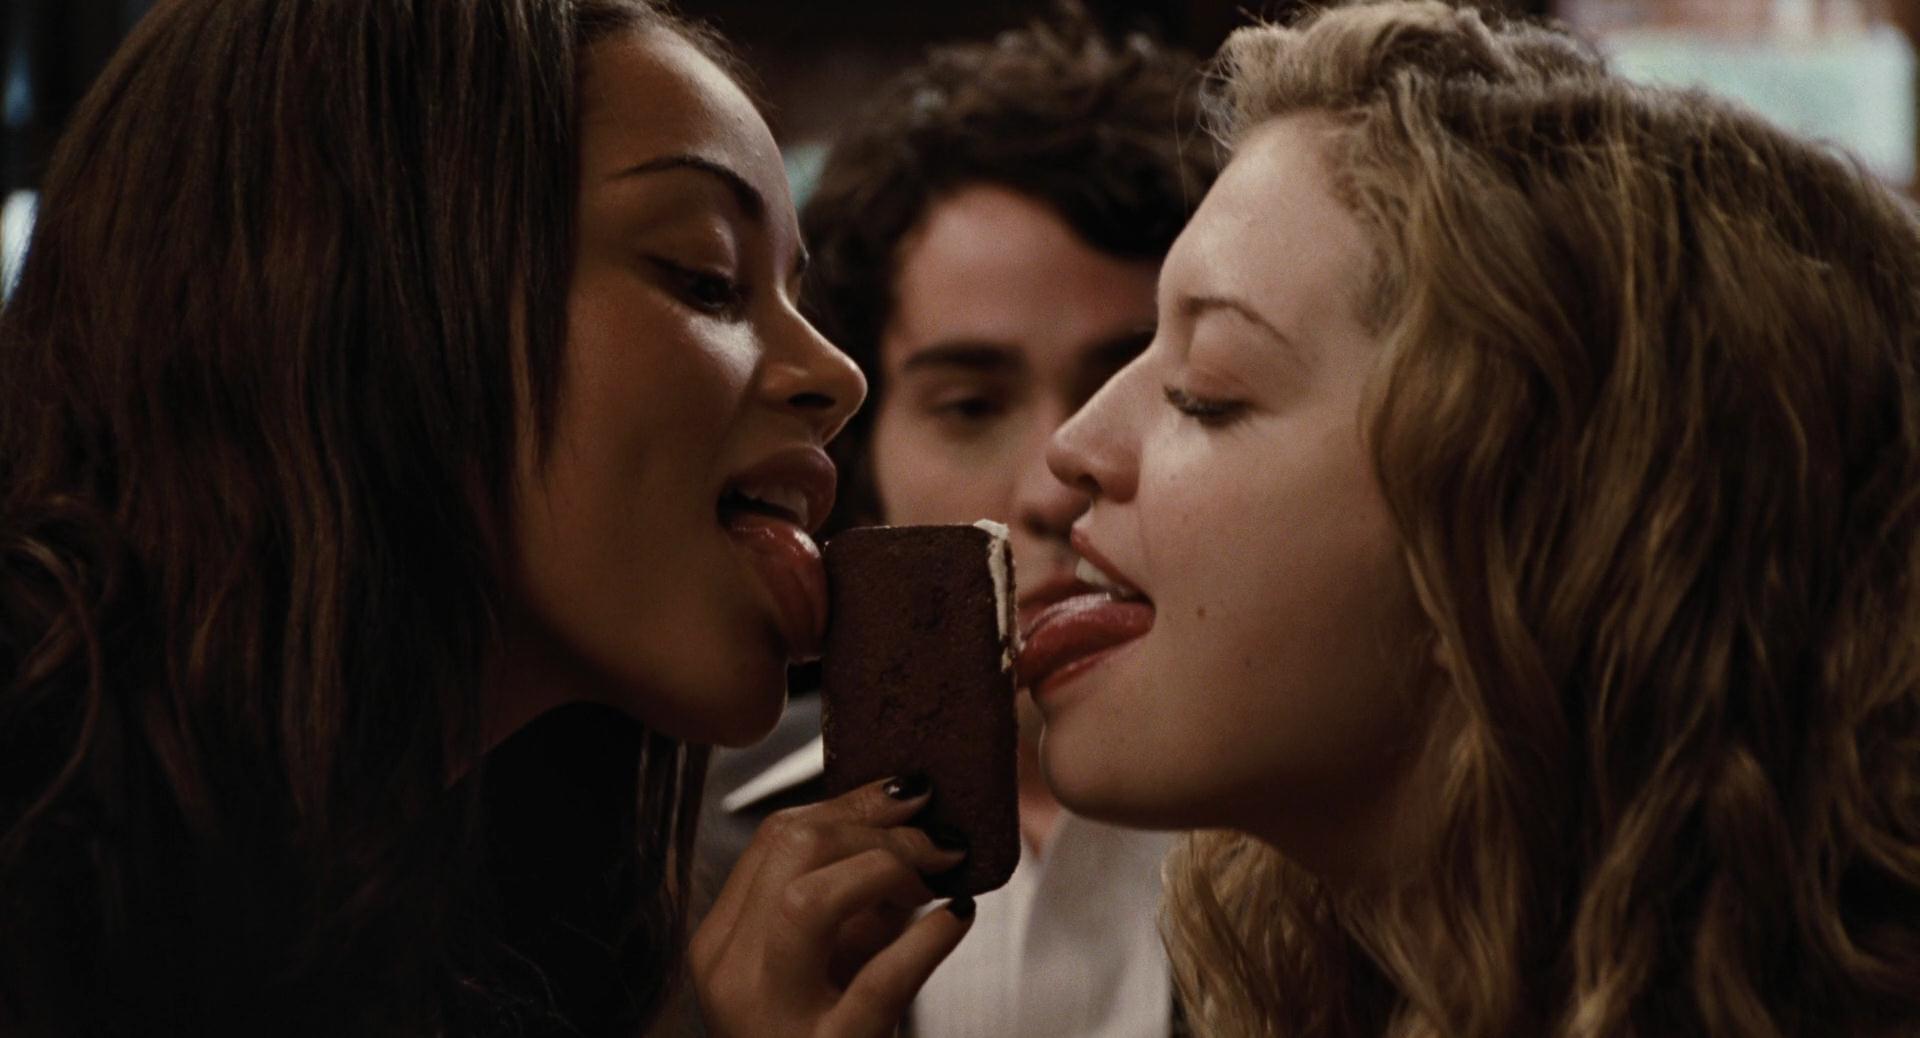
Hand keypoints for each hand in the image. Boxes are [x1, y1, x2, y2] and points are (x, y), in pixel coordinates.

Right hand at [690, 775, 974, 1036]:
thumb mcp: (830, 963)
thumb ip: (855, 900)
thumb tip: (911, 825)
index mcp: (723, 943)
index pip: (774, 836)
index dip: (850, 801)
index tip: (908, 796)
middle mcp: (732, 974)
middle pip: (788, 849)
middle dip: (873, 824)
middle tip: (936, 836)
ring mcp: (771, 1017)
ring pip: (808, 899)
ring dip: (888, 869)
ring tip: (938, 877)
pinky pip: (879, 982)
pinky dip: (926, 941)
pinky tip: (955, 921)